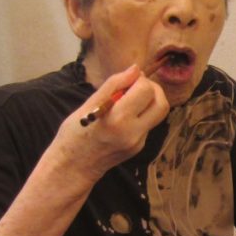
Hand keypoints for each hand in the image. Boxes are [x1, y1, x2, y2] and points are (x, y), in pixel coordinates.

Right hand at [53, 64, 169, 182]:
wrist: (74, 166)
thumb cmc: (74, 133)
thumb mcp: (88, 104)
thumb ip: (114, 85)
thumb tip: (136, 69)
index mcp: (118, 118)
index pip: (146, 90)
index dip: (140, 80)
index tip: (128, 80)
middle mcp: (133, 132)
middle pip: (162, 104)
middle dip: (153, 89)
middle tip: (137, 86)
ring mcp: (139, 142)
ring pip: (158, 114)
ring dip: (150, 101)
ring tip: (130, 99)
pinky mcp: (140, 148)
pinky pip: (149, 124)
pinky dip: (142, 114)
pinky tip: (125, 115)